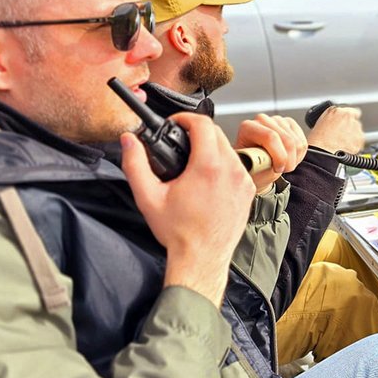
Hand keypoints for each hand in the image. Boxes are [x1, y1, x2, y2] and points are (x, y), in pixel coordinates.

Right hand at [120, 112, 254, 304]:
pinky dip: (223, 165)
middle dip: (197, 132)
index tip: (175, 123)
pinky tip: (208, 178)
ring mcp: (243, 180)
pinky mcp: (249, 190)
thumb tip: (128, 141)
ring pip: (228, 148)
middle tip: (180, 141)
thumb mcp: (148, 197)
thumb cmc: (177, 232)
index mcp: (208, 166)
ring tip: (192, 161)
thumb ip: (135, 164)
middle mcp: (231, 169)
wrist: (201, 259)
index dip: (185, 118)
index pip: (203, 123)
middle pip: (217, 133)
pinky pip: (237, 166)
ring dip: (211, 148)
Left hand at [235, 114, 309, 193]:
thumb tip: (261, 160)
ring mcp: (277, 120)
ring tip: (283, 164)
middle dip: (289, 160)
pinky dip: (299, 155)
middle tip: (282, 170)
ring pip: (297, 143)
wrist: (257, 166)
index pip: (270, 137)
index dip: (279, 156)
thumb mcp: (252, 169)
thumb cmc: (252, 168)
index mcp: (248, 128)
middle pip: (287, 140)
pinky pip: (303, 142)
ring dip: (294, 159)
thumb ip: (258, 163)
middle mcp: (262, 120)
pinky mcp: (290, 124)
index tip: (278, 169)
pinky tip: (289, 158)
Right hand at [307, 105, 364, 153]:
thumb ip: (333, 115)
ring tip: (340, 142)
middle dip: (350, 128)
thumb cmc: (318, 138)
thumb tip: (336, 116)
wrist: (322, 152)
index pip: (353, 111)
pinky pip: (359, 142)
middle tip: (340, 134)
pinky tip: (344, 147)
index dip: (349, 117)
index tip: (346, 122)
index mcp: (341, 112)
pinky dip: (354, 145)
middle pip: (355, 122)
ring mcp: (357, 130)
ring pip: (357, 132)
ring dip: (352, 136)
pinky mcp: (360, 141)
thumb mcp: (322, 119)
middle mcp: (351, 119)